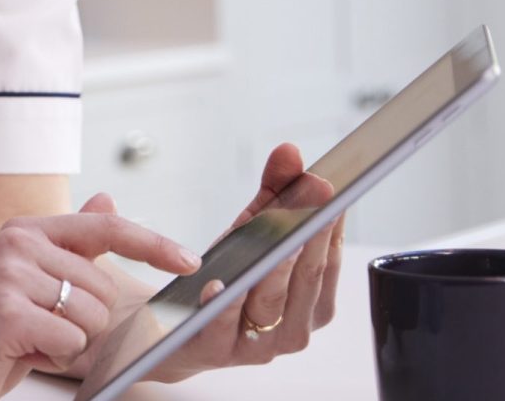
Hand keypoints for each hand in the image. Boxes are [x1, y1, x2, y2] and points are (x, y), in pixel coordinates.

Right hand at [0, 194, 202, 400]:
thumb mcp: (33, 279)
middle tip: (41, 328)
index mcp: (26, 230)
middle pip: (104, 289)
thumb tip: (108, 201)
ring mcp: (9, 275)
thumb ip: (70, 243)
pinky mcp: (7, 311)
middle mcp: (16, 243)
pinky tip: (21, 352)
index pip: (106, 229)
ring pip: (91, 318)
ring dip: (68, 343)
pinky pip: (69, 341)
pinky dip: (53, 357)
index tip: (190, 260)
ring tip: (29, 340)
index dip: (153, 244)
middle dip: (85, 323)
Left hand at [148, 143, 346, 382]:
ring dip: (276, 268)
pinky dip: (224, 304)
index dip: (330, 222)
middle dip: (309, 234)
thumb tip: (290, 151)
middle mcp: (294, 327)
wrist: (174, 327)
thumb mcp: (248, 229)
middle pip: (306, 279)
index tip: (330, 186)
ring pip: (273, 303)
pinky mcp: (217, 352)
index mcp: (311, 300)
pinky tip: (216, 282)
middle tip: (312, 196)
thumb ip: (273, 191)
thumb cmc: (224, 276)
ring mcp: (259, 345)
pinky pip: (224, 327)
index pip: (329, 259)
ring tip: (278, 239)